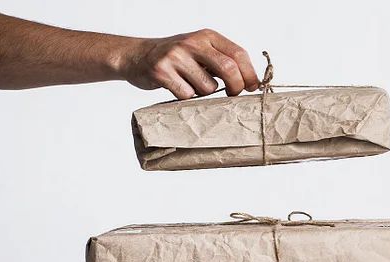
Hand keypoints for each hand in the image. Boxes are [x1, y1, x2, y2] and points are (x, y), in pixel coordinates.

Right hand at [117, 29, 259, 98]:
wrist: (137, 55)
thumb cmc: (177, 58)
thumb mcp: (201, 51)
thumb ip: (223, 61)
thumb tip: (252, 83)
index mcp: (207, 36)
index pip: (238, 54)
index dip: (249, 74)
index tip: (252, 87)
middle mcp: (192, 42)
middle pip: (228, 68)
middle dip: (235, 87)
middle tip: (232, 94)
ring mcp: (175, 56)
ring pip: (208, 86)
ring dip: (205, 93)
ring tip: (192, 84)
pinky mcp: (161, 71)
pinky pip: (187, 94)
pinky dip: (187, 97)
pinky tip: (177, 87)